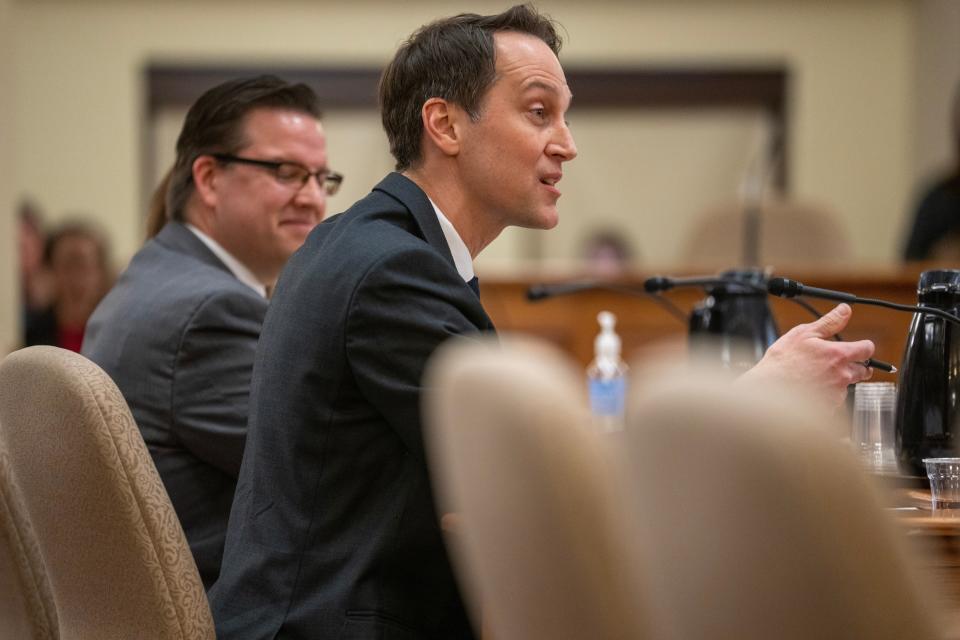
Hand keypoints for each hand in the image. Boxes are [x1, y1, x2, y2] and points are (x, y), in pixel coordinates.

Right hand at [741, 303, 874, 405]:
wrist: (769, 391)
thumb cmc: (782, 362)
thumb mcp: (803, 334)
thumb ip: (829, 322)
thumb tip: (844, 310)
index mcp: (839, 355)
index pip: (867, 349)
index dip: (864, 347)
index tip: (858, 347)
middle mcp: (842, 375)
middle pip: (864, 371)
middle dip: (856, 366)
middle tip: (837, 364)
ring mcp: (837, 394)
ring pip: (848, 385)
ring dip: (839, 381)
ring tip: (816, 378)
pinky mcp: (830, 408)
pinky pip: (836, 401)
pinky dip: (828, 396)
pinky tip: (812, 390)